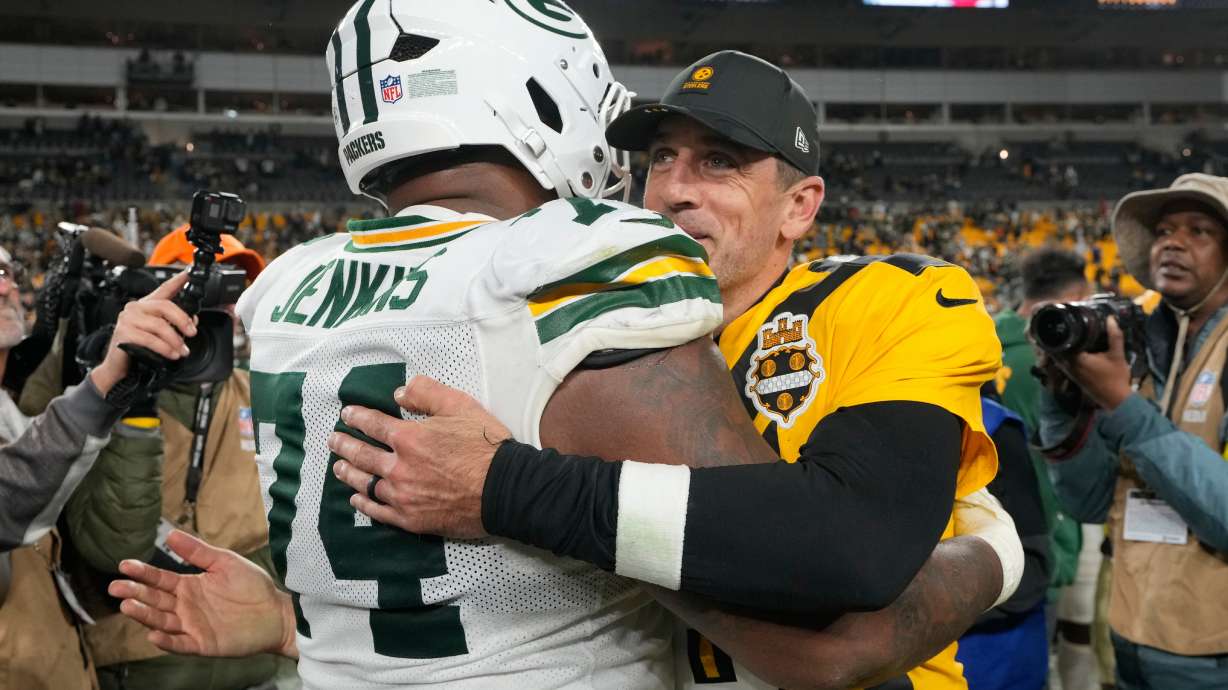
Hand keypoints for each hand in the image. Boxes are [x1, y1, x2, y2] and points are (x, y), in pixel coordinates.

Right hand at [89, 270, 196, 395]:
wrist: (118, 366)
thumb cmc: (138, 348)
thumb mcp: (159, 334)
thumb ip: (174, 325)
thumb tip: (192, 321)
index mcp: (145, 306)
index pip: (163, 289)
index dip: (177, 281)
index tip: (189, 273)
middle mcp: (135, 308)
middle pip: (165, 306)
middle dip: (182, 320)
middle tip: (192, 333)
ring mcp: (127, 319)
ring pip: (159, 325)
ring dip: (175, 340)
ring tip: (182, 351)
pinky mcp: (123, 333)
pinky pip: (150, 339)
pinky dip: (164, 348)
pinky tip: (171, 354)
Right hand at [107, 529, 296, 658]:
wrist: (277, 611)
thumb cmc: (253, 586)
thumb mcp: (224, 562)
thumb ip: (198, 552)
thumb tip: (170, 534)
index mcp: (189, 586)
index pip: (159, 579)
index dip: (142, 573)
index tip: (123, 565)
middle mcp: (186, 607)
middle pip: (155, 600)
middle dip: (135, 593)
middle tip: (115, 587)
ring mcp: (193, 626)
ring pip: (162, 621)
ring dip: (144, 615)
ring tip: (127, 606)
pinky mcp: (203, 644)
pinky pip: (180, 644)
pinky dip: (167, 641)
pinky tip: (153, 634)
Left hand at [329, 376, 510, 538]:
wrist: (503, 489)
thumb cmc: (485, 447)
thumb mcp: (460, 406)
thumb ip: (426, 393)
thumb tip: (399, 393)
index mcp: (409, 438)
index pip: (374, 424)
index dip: (358, 417)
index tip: (347, 415)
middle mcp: (399, 467)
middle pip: (362, 454)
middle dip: (345, 445)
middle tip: (333, 440)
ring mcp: (402, 495)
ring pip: (365, 483)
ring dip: (349, 473)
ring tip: (338, 467)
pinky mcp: (411, 519)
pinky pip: (379, 511)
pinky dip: (364, 503)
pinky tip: (356, 498)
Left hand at [1056, 316, 1132, 410]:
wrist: (1117, 400)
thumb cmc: (1116, 378)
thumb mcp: (1117, 355)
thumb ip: (1114, 336)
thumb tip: (1110, 319)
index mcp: (1076, 359)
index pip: (1060, 342)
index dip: (1059, 332)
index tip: (1059, 322)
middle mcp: (1068, 366)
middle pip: (1056, 349)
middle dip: (1057, 338)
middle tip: (1060, 326)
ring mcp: (1069, 373)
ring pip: (1058, 356)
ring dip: (1060, 347)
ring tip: (1064, 334)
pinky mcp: (1073, 376)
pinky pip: (1063, 362)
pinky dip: (1064, 354)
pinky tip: (1072, 348)